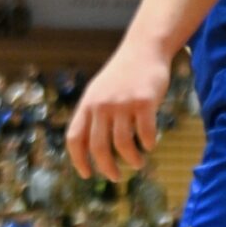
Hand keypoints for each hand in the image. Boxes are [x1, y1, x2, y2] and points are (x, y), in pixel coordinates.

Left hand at [66, 45, 168, 181]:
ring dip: (131, 160)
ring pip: (123, 144)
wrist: (144, 48)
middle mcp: (102, 104)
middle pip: (98, 147)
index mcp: (88, 104)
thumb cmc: (122, 74)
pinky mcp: (144, 102)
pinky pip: (145, 133)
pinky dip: (148, 144)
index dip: (78, 160)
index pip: (75, 138)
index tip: (86, 175)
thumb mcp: (99, 90)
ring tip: (138, 163)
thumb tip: (90, 149)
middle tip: (115, 177)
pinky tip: (150, 145)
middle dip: (107, 168)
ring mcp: (122, 103)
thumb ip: (93, 114)